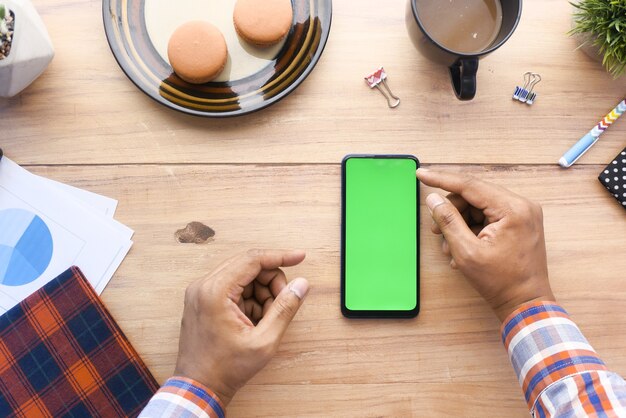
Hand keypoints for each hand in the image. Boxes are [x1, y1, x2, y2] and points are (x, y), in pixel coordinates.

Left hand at [174, 249, 309, 405]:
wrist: (199, 387)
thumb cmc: (226, 368)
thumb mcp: (264, 341)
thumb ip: (285, 309)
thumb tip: (301, 284)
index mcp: (215, 291)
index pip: (252, 260)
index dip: (280, 256)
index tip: (300, 257)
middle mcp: (204, 286)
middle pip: (249, 266)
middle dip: (271, 282)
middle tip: (282, 304)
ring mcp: (201, 292)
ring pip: (243, 277)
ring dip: (262, 292)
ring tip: (265, 319)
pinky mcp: (203, 300)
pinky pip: (234, 288)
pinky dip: (250, 299)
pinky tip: (254, 321)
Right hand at [417, 169, 554, 321]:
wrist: (525, 304)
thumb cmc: (500, 282)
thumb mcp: (466, 252)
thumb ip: (448, 221)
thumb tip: (433, 199)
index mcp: (512, 209)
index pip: (470, 185)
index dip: (441, 179)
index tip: (421, 174)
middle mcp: (521, 205)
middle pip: (474, 195)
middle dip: (451, 210)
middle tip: (436, 229)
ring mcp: (522, 214)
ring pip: (478, 205)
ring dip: (460, 222)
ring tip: (450, 246)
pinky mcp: (520, 223)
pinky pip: (488, 216)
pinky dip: (471, 228)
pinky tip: (462, 247)